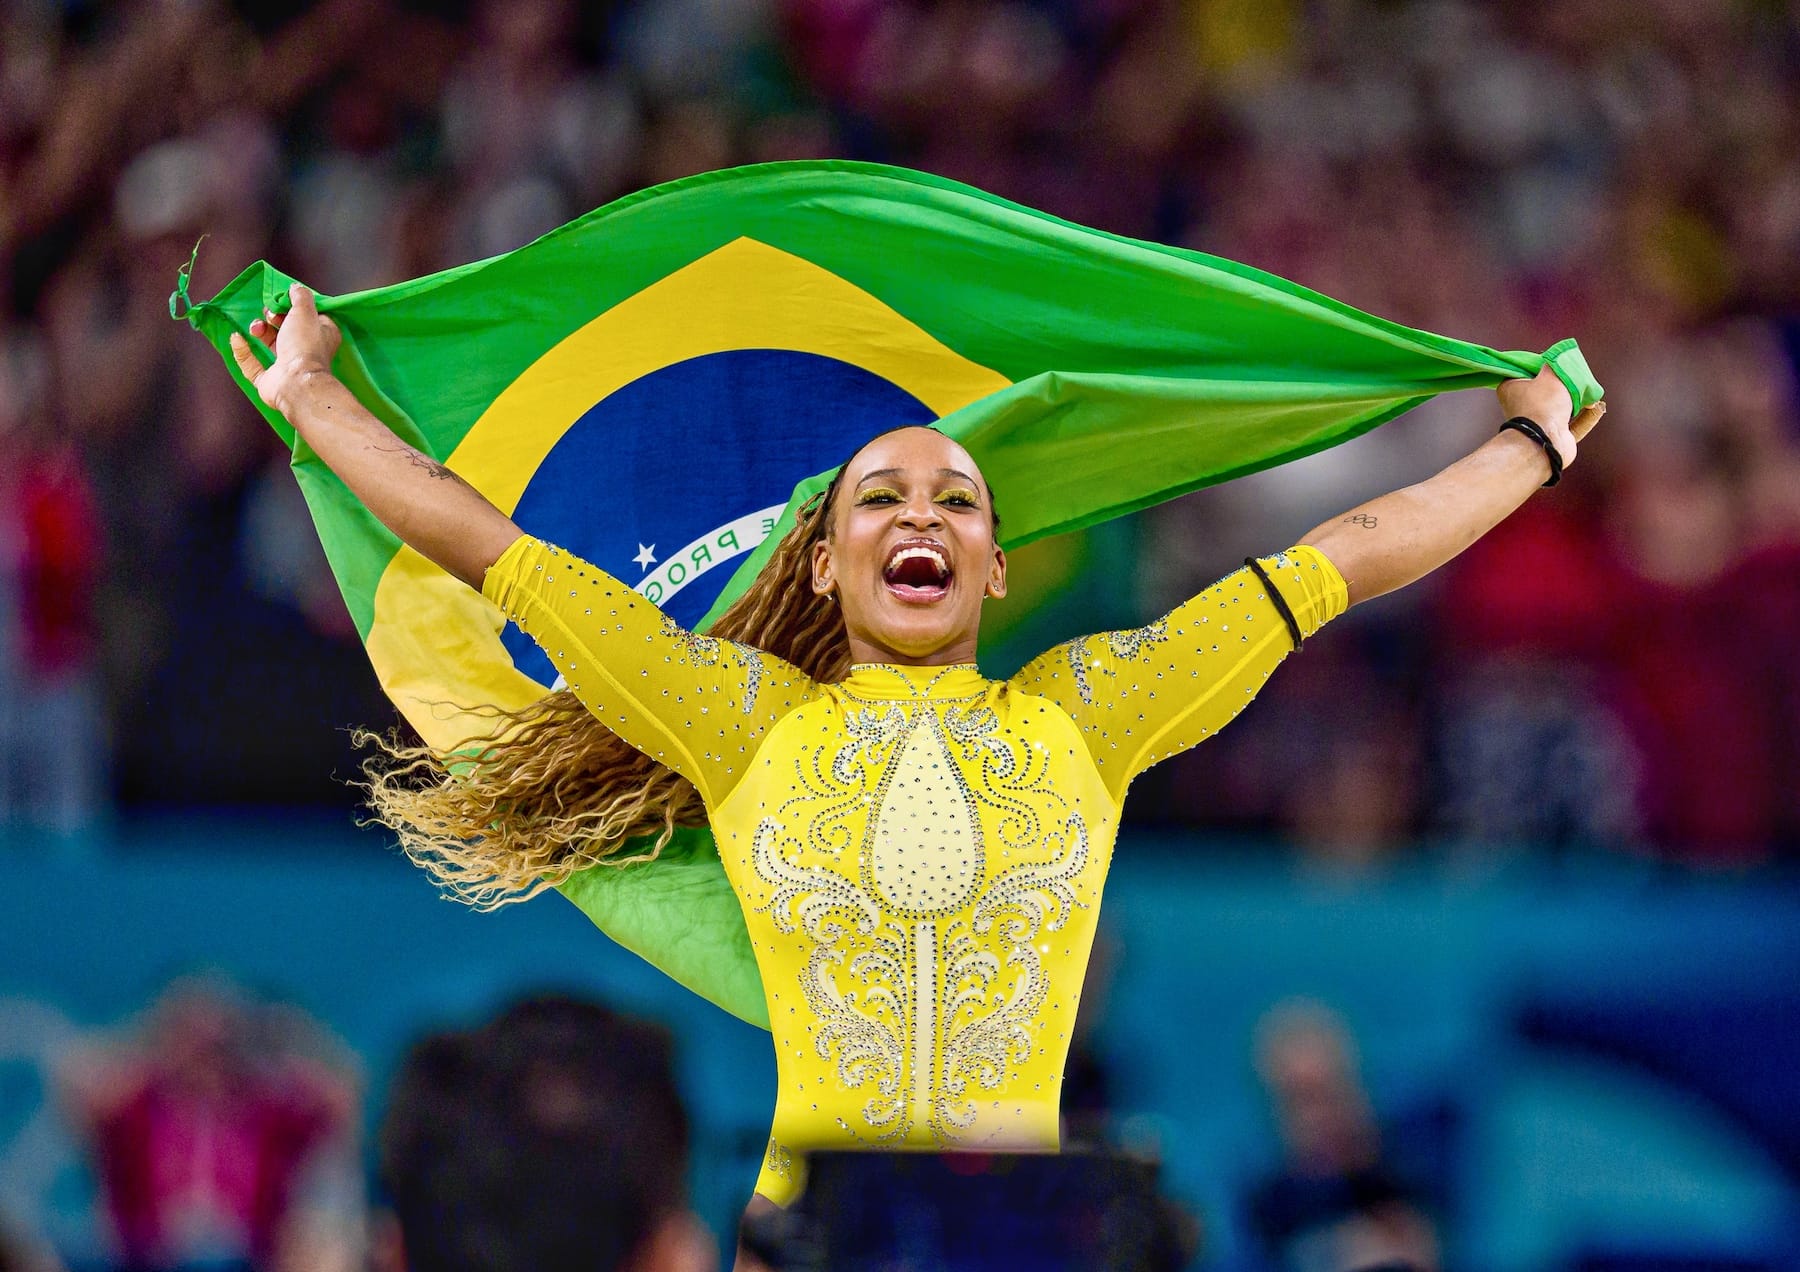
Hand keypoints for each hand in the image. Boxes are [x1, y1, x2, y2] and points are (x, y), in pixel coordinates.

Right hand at [228, 284, 340, 415]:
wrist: (297, 383)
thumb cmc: (305, 345)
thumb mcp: (305, 311)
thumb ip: (300, 296)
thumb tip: (295, 288)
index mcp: (321, 336)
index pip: (308, 316)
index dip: (293, 306)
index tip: (282, 299)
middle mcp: (305, 351)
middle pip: (285, 328)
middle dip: (273, 317)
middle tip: (269, 314)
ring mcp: (287, 367)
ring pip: (270, 343)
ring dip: (259, 330)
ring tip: (257, 327)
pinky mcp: (270, 381)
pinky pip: (252, 364)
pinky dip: (242, 351)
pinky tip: (237, 338)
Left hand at [1497, 363, 1592, 469]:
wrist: (1547, 442)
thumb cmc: (1543, 405)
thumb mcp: (1550, 374)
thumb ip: (1554, 362)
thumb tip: (1558, 355)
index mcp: (1511, 387)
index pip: (1528, 369)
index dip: (1544, 364)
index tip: (1558, 362)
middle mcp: (1519, 404)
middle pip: (1546, 386)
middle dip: (1563, 382)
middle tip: (1576, 376)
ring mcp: (1535, 420)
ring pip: (1559, 403)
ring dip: (1574, 398)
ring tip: (1585, 391)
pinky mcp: (1551, 433)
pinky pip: (1570, 420)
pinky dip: (1583, 415)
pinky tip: (1594, 406)